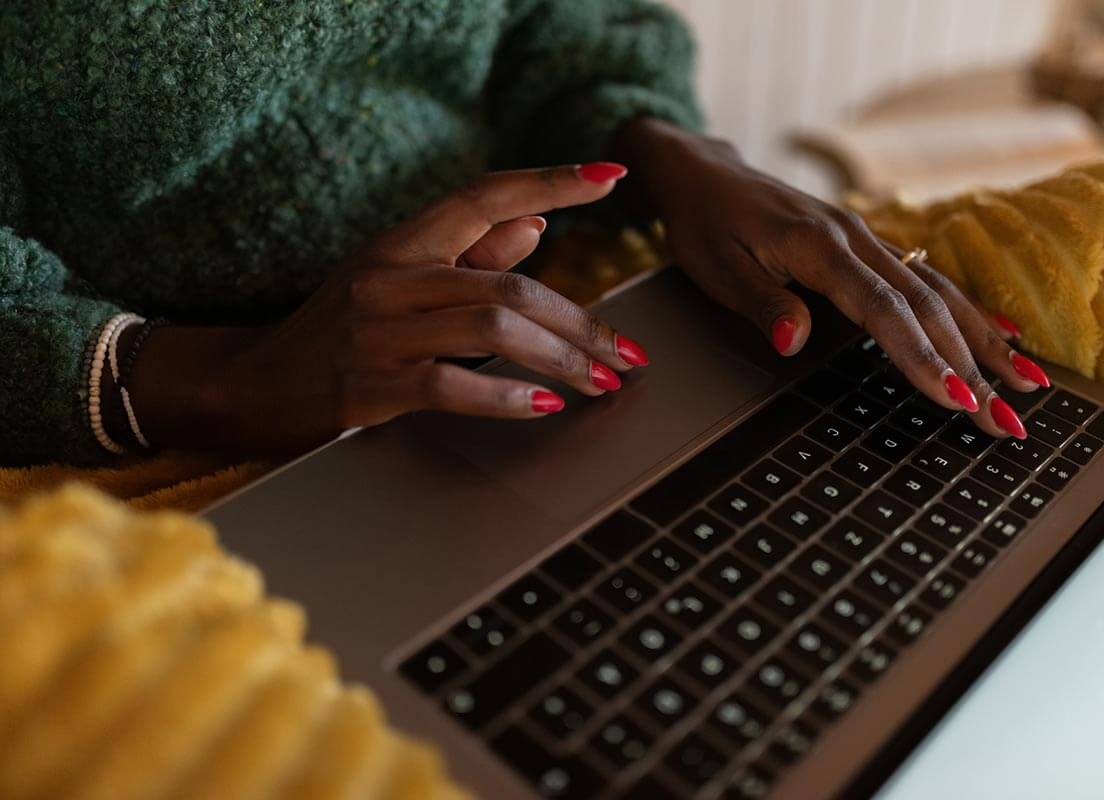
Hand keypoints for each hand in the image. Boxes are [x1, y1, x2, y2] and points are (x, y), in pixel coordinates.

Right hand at [128, 164, 649, 453]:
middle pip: (510, 282)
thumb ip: (468, 252)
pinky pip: (451, 384)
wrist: (250, 383)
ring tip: (603, 382)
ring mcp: (378, 330)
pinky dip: (506, 395)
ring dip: (560, 358)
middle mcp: (391, 277)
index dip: (550, 182)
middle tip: (628, 353)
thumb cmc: (337, 329)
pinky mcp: (369, 385)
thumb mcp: (396, 279)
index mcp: (401, 244)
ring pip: (492, 326)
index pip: (483, 195)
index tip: (611, 178)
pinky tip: (545, 406)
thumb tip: (537, 227)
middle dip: (582, 320)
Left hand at [614, 119, 1048, 438]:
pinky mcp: (870, 245)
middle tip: (1006, 420)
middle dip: (972, 366)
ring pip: (940, 293)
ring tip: (1027, 386)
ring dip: (984, 343)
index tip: (957, 397)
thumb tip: (794, 342)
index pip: (884, 309)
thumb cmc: (706, 224)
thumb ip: (762, 304)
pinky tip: (1003, 337)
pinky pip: (930, 279)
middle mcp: (857, 239)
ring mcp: (869, 239)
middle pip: (927, 307)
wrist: (705, 174)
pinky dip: (970, 311)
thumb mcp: (716, 268)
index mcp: (821, 247)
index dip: (922, 356)